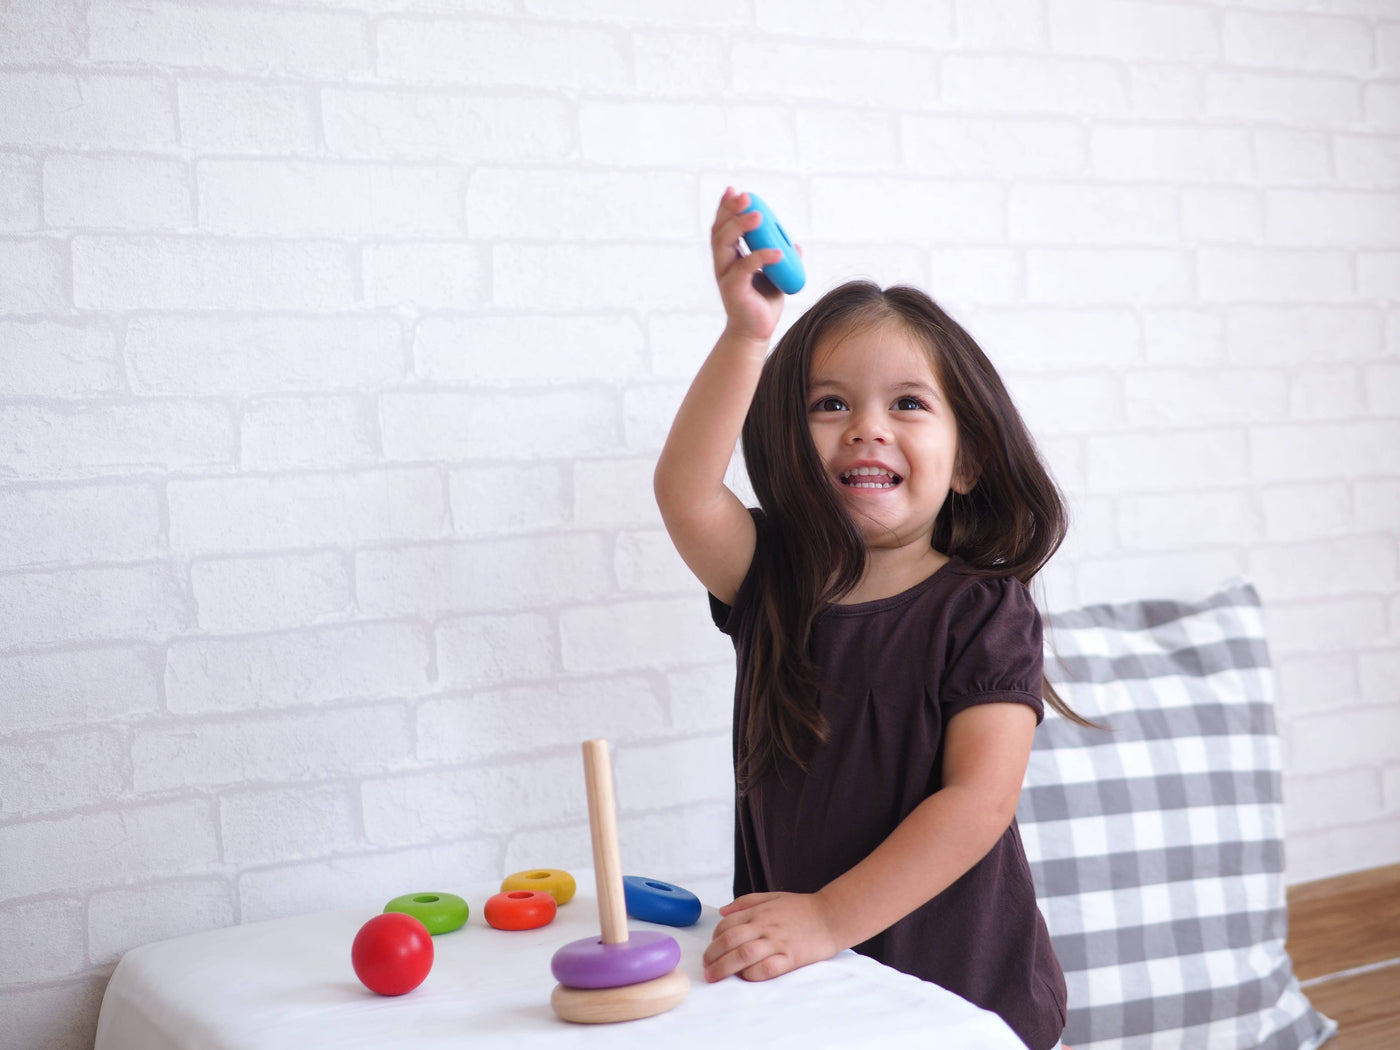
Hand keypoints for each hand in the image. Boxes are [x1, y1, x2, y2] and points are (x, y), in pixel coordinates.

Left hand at [702, 891, 841, 982]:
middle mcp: (765, 926)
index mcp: (759, 912)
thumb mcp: (772, 897)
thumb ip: (746, 902)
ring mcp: (778, 942)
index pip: (727, 924)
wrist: (831, 916)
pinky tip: (744, 977)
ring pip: (744, 954)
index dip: (714, 939)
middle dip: (712, 956)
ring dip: (724, 967)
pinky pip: (767, 968)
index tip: (711, 950)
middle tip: (706, 968)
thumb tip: (722, 911)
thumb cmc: (802, 908)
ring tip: (714, 977)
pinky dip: (752, 974)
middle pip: (730, 940)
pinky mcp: (791, 958)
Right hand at [710, 187, 790, 344]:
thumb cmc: (763, 304)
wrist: (757, 332)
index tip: (735, 190)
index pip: (723, 227)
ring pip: (725, 245)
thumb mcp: (776, 275)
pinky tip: (777, 251)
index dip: (727, 208)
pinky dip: (761, 257)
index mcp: (731, 257)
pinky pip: (745, 268)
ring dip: (740, 227)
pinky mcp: (734, 290)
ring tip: (758, 215)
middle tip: (745, 196)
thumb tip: (796, 245)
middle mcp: (724, 264)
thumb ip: (782, 258)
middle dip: (730, 210)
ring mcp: (726, 276)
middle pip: (720, 230)